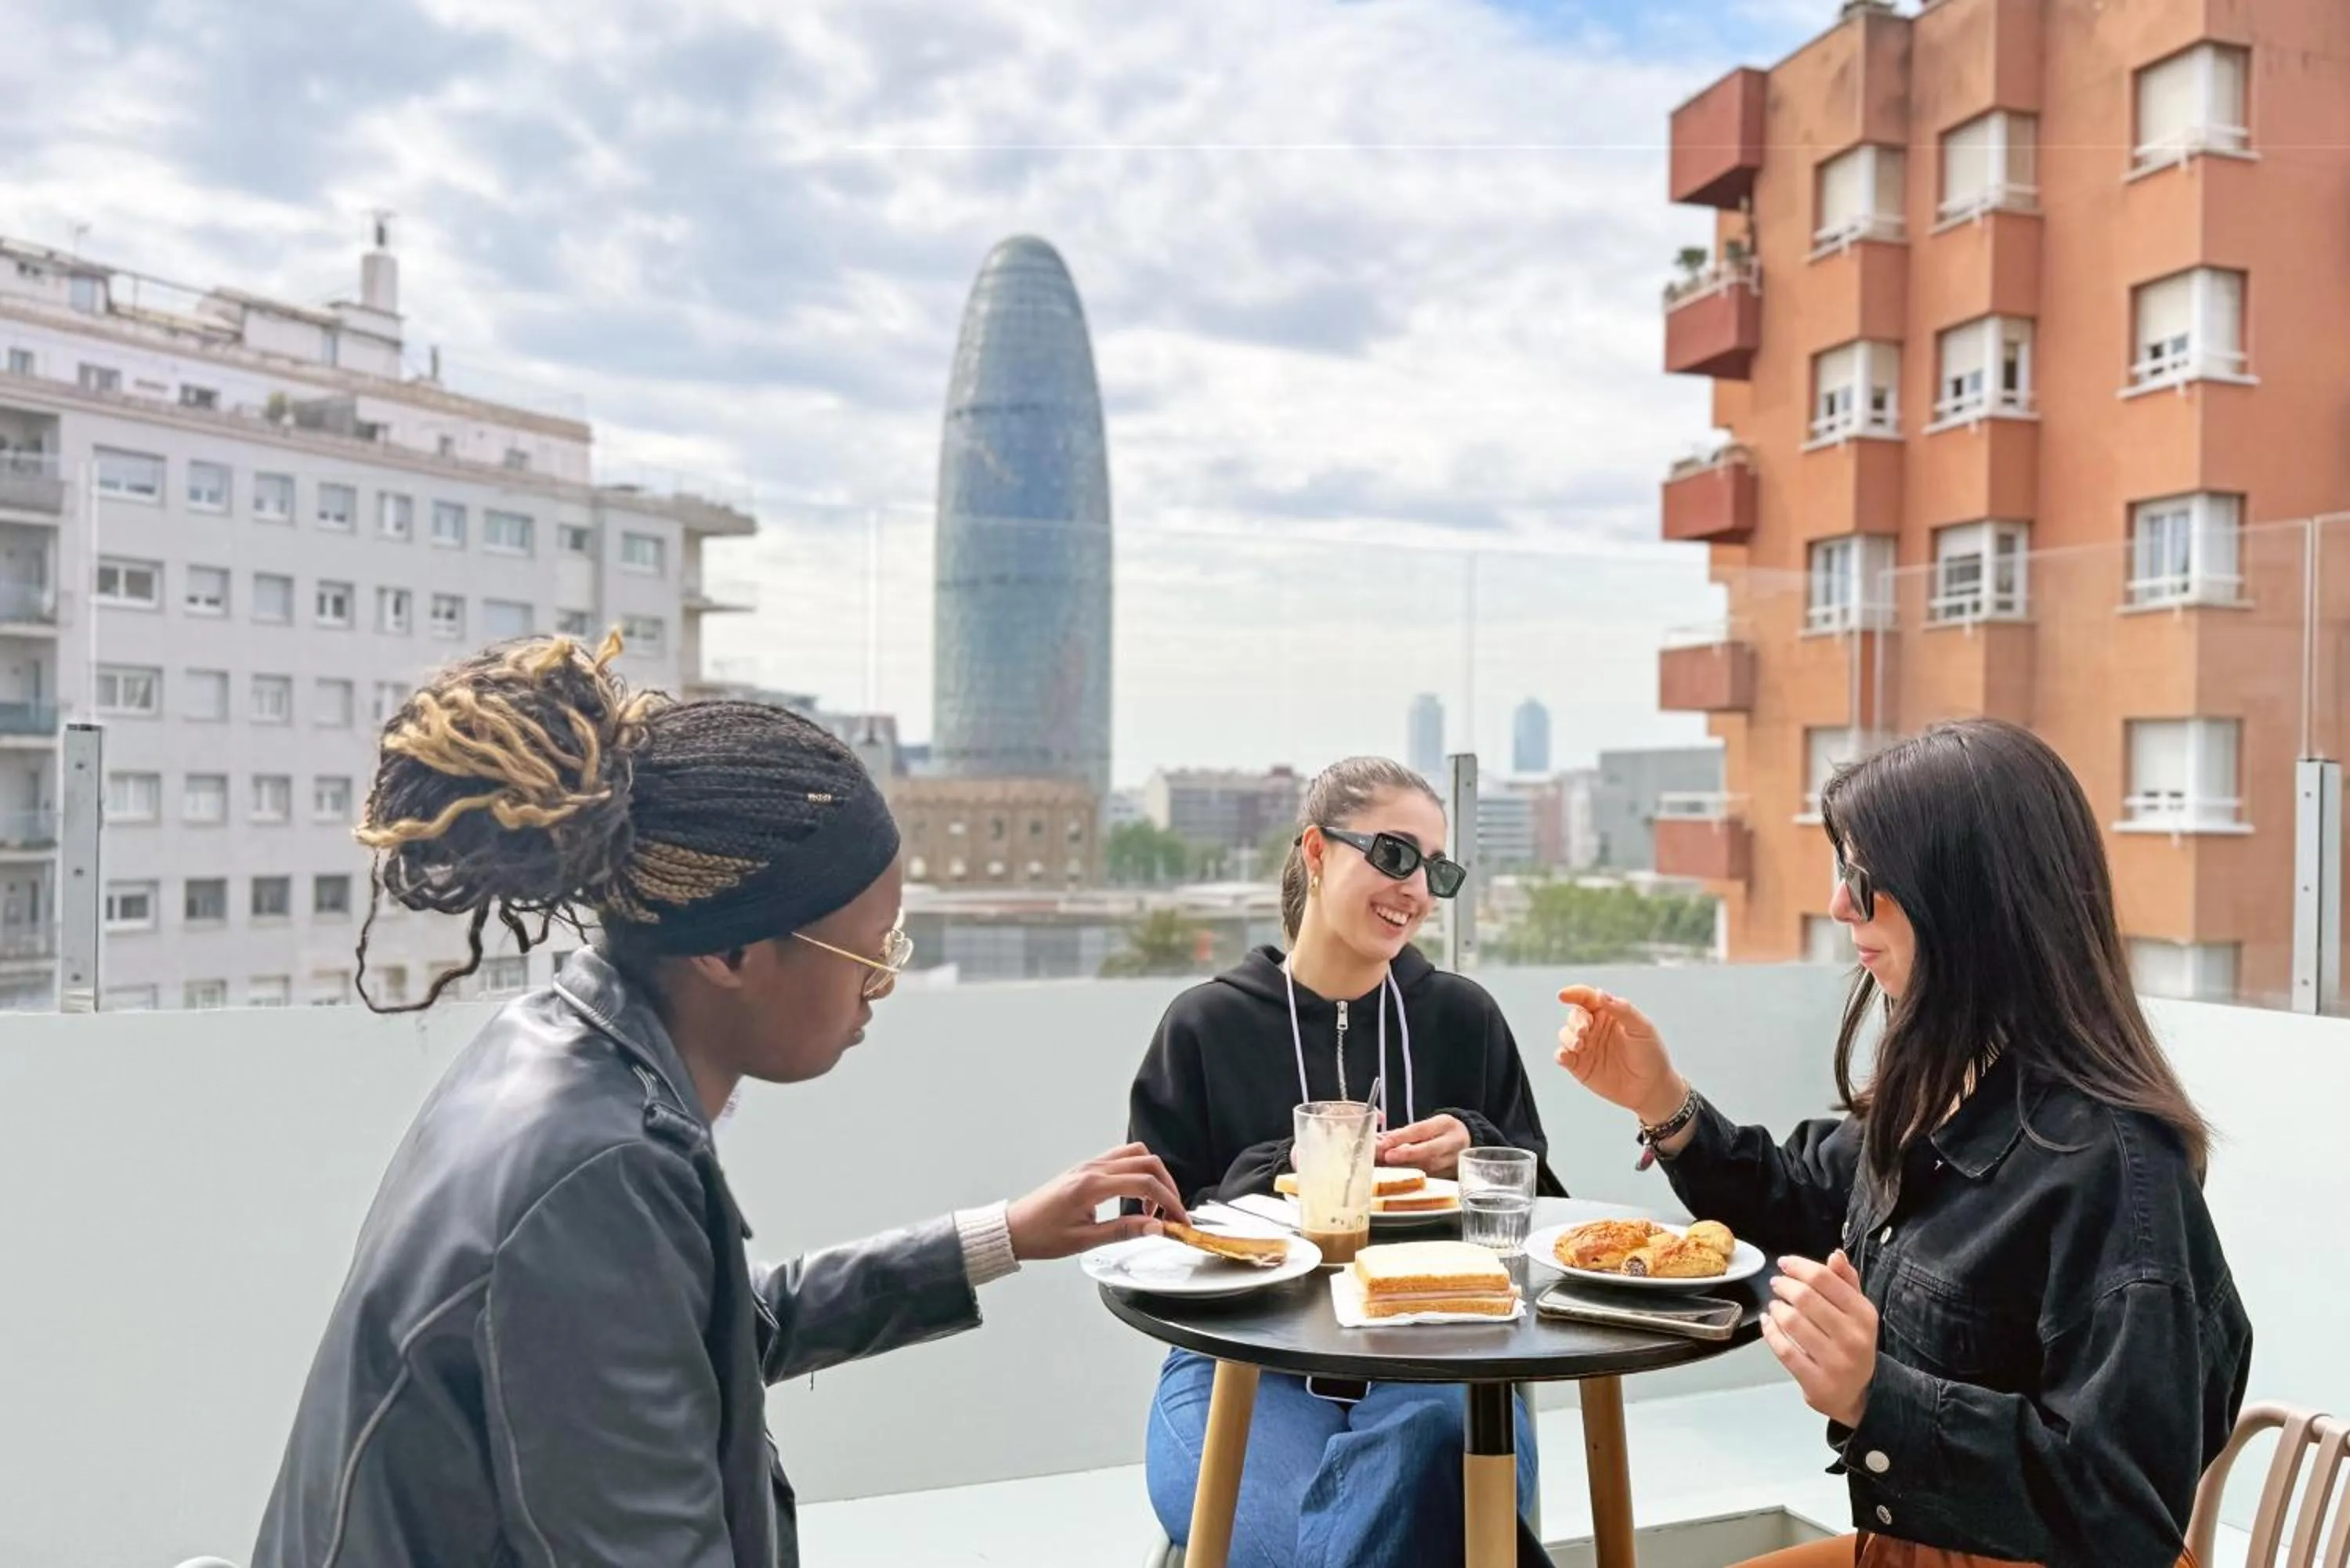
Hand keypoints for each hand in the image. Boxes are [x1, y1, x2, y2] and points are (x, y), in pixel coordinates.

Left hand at [1004, 1143, 1189, 1261]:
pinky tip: (1136, 1196)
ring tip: (1154, 1206)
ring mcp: (1089, 1165)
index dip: (1169, 1202)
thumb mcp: (1085, 1240)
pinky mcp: (1087, 1168)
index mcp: (1092, 1185)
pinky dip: (1138, 1172)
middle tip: (1173, 1213)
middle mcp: (1092, 1168)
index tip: (1180, 1221)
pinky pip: (1121, 1158)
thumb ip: (1124, 1231)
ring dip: (1154, 1175)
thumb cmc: (1042, 1236)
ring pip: (1135, 1154)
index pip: (1144, 1184)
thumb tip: (1156, 1227)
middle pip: (1146, 1162)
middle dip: (1168, 1186)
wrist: (1015, 1228)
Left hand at [1376, 1114, 1471, 1176]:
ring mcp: (1452, 1162)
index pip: (1421, 1130)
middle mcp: (1451, 1143)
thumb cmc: (1441, 1132)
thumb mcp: (1429, 1124)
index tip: (1385, 1142)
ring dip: (1406, 1168)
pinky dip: (1412, 1178)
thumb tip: (1380, 1142)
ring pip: (1428, 1167)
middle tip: (1388, 1156)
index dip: (1402, 1136)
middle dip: (1407, 1154)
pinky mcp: (1449, 1177)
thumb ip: (1406, 1133)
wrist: (1467, 1142)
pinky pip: (1430, 1177)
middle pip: (1428, 1150)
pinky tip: (1396, 1177)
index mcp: (1445, 1125)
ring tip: (1386, 1168)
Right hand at [1555, 985, 1685, 1126]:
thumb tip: (1600, 993)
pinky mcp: (1579, 1066)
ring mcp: (1586, 1047)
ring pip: (1565, 1034)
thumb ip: (1622, 1009)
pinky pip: (1562, 1056)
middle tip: (1583, 1031)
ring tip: (1579, 1045)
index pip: (1588, 998)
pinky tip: (1565, 1056)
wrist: (1651, 1088)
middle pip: (1575, 1016)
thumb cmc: (1650, 1054)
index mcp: (1608, 1014)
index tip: (1563, 995)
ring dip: (1568, 1037)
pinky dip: (1560, 1054)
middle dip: (1575, 1021)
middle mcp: (1594, 1028)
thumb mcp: (1641, 1028)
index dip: (1574, 993)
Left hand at [1759, 1251, 1877, 1427]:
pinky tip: (1767, 1323)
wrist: (1858, 1395)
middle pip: (1806, 1298)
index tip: (1785, 1263)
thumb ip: (1846, 1282)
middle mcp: (1853, 1338)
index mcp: (1864, 1316)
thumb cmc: (1852, 1344)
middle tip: (1777, 1283)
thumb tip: (1835, 1255)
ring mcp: (1836, 1363)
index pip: (1825, 1279)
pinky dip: (1770, 1332)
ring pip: (1793, 1322)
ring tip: (1775, 1305)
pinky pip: (1784, 1350)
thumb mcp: (1857, 1313)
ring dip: (1777, 1308)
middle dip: (1785, 1285)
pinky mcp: (1817, 1383)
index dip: (1800, 1266)